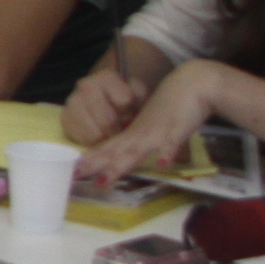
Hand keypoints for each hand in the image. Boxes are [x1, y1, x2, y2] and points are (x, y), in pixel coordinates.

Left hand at [74, 60, 220, 187]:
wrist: (191, 82)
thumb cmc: (171, 106)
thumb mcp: (151, 126)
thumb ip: (140, 141)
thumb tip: (129, 155)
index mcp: (133, 133)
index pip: (107, 148)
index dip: (90, 159)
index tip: (72, 171)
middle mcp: (140, 133)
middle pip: (114, 152)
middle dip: (95, 165)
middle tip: (74, 176)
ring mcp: (157, 131)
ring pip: (135, 150)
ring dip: (120, 165)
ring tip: (102, 180)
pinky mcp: (177, 128)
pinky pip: (172, 142)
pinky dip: (167, 153)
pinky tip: (162, 165)